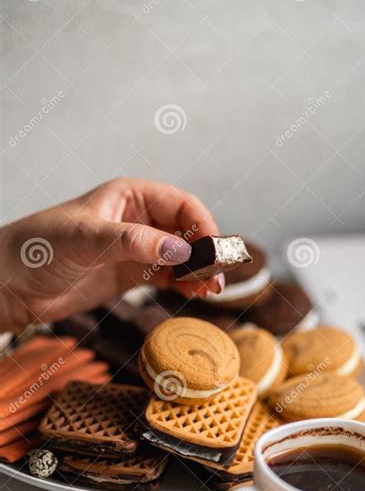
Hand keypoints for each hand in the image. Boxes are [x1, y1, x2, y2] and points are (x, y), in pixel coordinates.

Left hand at [0, 178, 224, 330]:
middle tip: (218, 276)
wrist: (12, 283)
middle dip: (206, 251)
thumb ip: (134, 242)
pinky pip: (168, 276)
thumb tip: (180, 252)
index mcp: (130, 196)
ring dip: (199, 271)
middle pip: (187, 231)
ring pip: (182, 256)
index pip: (181, 205)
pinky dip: (184, 284)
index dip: (202, 225)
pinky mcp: (131, 275)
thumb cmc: (39, 247)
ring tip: (210, 290)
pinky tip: (193, 294)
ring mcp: (137, 249)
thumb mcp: (87, 239)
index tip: (213, 250)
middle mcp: (138, 219)